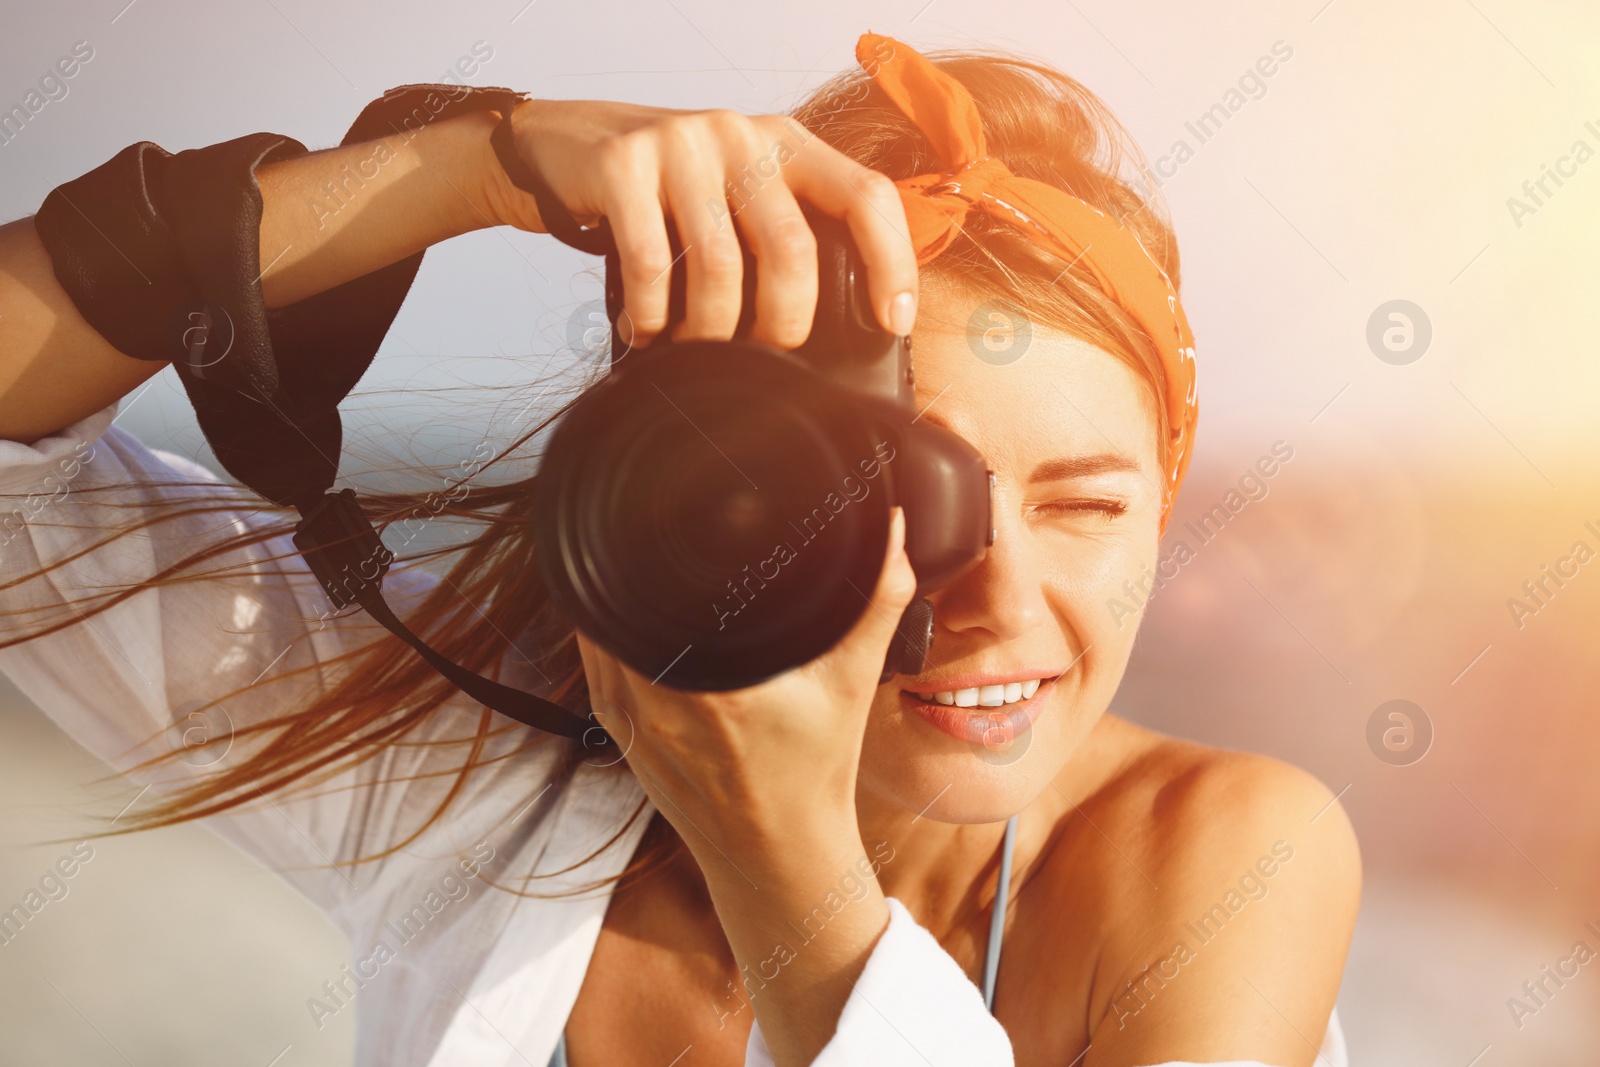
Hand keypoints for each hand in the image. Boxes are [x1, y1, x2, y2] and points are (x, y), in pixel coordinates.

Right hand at [482, 98, 919, 348]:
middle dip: (784, 323)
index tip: (893, 322)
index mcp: (789, 143)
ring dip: (710, 331)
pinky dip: (652, 316)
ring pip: (720, 265)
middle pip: (793, 247)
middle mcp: (743, 134)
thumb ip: (787, 233)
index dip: (892, 262)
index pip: (866, 194)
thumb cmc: (673, 194)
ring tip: (695, 350)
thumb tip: (845, 330)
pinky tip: (646, 331)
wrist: (568, 146)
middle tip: (768, 358)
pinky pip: (650, 264)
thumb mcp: (741, 195)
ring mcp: (682, 144)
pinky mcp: (623, 165)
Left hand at [575, 508, 915, 1064]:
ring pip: (594, 624)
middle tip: (658, 511)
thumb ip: (875, 602)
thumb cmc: (814, 774)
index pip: (650, 588)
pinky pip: (593, 658)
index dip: (648, 537)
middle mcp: (653, 700)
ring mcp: (626, 718)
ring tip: (638, 543)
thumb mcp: (851, 684)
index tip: (666, 502)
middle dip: (632, 551)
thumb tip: (891, 529)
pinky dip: (603, 624)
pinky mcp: (617, 730)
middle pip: (617, 595)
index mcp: (708, 686)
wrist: (778, 858)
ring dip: (612, 585)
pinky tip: (622, 597)